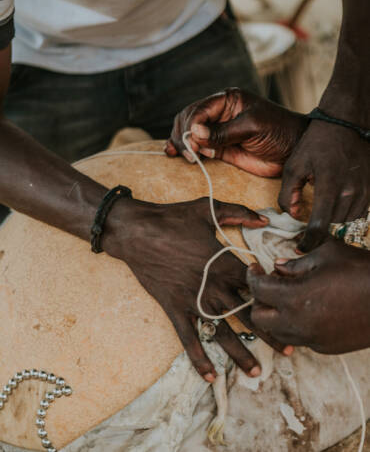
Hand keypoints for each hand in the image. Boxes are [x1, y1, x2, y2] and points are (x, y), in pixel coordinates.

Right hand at [103, 196, 282, 380]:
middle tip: (289, 351)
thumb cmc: (174, 218)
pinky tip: (210, 376)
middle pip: (248, 314)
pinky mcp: (174, 307)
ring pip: (222, 331)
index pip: (258, 286)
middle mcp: (214, 286)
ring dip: (240, 353)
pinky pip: (188, 337)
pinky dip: (199, 357)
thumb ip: (239, 213)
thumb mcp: (209, 208)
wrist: (137, 230)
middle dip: (270, 333)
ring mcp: (194, 300)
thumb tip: (265, 219)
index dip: (276, 297)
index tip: (291, 309)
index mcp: (225, 263)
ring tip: (256, 372)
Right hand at [165, 88, 306, 176]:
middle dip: (185, 135)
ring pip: (189, 134)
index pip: (199, 109)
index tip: (194, 142)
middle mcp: (219, 113)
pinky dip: (186, 151)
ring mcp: (218, 132)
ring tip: (187, 157)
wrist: (294, 152)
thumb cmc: (279, 131)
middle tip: (191, 153)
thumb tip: (194, 133)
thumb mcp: (252, 126)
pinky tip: (174, 155)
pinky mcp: (219, 149)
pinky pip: (197, 148)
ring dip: (182, 144)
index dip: (192, 125)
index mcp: (227, 100)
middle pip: (189, 120)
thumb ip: (223, 132)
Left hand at [247, 238, 369, 353]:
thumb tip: (278, 267)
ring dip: (275, 315)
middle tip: (271, 283)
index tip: (255, 267)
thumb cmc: (363, 271)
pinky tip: (308, 310)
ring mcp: (312, 339)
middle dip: (259, 299)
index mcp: (294, 297)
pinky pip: (298, 338)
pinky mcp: (326, 348)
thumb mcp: (327, 255)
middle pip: (258, 317)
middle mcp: (298, 323)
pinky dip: (294, 325)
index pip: (257, 289)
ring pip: (276, 332)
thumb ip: (296, 263)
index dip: (251, 275)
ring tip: (287, 297)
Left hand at [279, 120, 369, 252]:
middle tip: (308, 217)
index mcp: (330, 185)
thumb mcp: (294, 166)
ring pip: (345, 220)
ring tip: (323, 203)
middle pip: (332, 224)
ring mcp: (365, 190)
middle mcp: (351, 191)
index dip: (309, 241)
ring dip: (332, 217)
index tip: (301, 247)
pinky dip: (345, 211)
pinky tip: (336, 199)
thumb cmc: (316, 144)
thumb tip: (293, 215)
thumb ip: (289, 194)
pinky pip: (358, 212)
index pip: (320, 225)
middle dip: (318, 224)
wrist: (346, 125)